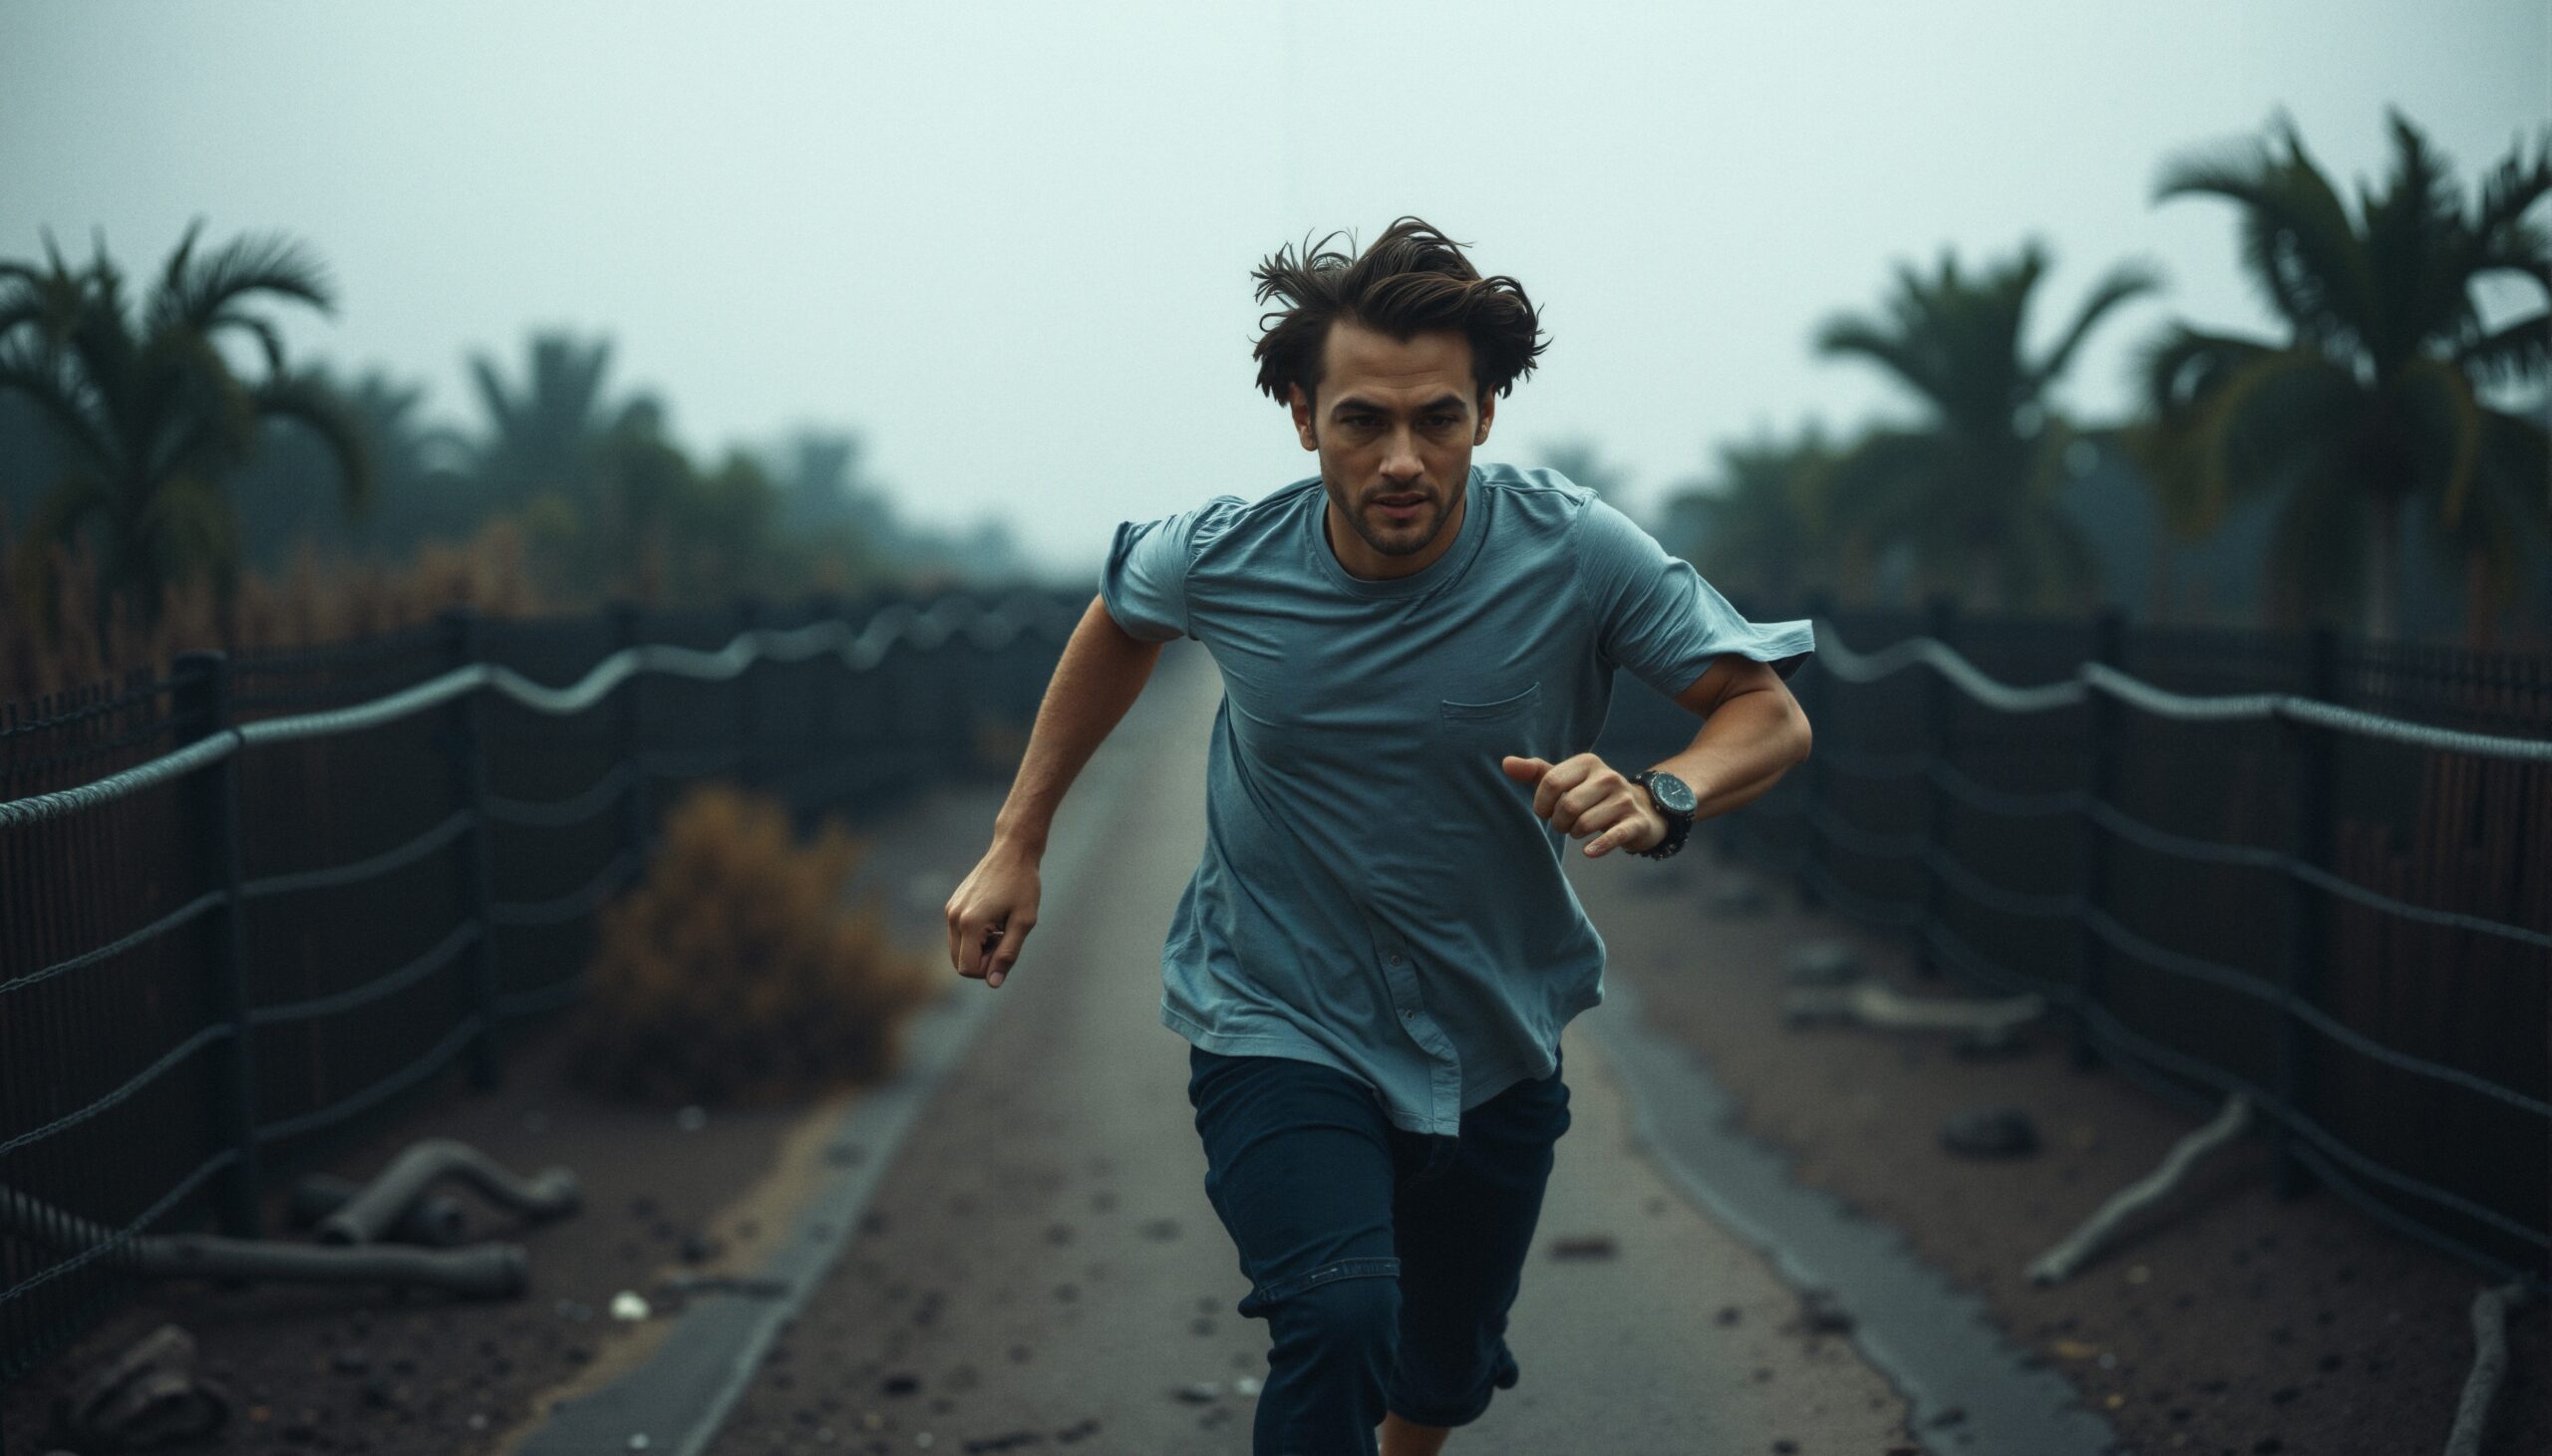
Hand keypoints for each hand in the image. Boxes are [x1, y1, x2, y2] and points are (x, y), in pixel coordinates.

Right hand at [945, 840, 1041, 987]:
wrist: (1013, 851)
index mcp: (970, 923)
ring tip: (1000, 929)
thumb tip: (993, 983)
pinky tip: (993, 919)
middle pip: (959, 963)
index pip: (967, 969)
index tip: (1007, 948)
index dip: (988, 969)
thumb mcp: (1024, 922)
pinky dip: (974, 937)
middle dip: (982, 961)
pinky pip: (958, 936)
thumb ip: (1008, 954)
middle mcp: (953, 917)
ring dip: (978, 949)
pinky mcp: (952, 905)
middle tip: (1005, 938)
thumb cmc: (1023, 885)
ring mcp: (950, 910)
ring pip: (957, 951)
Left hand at [1499, 753, 1666, 857]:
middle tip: (1563, 825)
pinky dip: (1598, 847)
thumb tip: (1505, 763)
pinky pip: (1613, 836)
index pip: (1550, 782)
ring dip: (1575, 833)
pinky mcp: (1635, 822)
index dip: (1541, 804)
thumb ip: (1536, 772)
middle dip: (1559, 822)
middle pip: (1567, 805)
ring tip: (1579, 830)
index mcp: (1587, 763)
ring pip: (1585, 823)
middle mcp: (1608, 777)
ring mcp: (1624, 799)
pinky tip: (1588, 852)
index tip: (1545, 812)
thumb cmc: (1591, 794)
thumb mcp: (1566, 779)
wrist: (1640, 808)